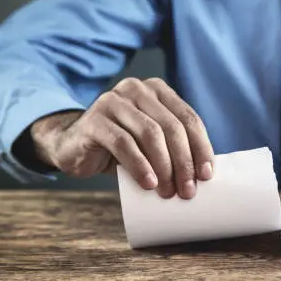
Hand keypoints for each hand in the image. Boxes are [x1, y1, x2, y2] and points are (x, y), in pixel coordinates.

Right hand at [31, 77, 213, 198]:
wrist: (73, 148)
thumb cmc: (119, 148)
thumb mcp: (150, 143)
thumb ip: (172, 147)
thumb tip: (203, 175)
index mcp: (157, 90)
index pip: (188, 118)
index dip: (201, 148)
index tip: (207, 175)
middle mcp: (137, 89)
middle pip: (172, 127)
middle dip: (184, 162)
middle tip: (188, 191)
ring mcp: (113, 100)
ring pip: (150, 133)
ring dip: (164, 166)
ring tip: (168, 192)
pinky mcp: (94, 119)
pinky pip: (123, 143)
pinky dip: (140, 165)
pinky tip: (149, 183)